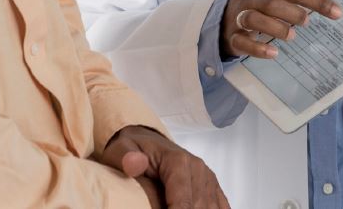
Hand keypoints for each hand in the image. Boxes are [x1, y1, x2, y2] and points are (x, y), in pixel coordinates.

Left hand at [100, 125, 229, 207]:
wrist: (146, 139)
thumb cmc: (132, 148)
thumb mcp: (120, 150)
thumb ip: (126, 157)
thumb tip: (135, 164)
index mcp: (178, 161)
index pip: (183, 203)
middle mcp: (198, 169)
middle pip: (199, 208)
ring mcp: (208, 178)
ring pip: (211, 208)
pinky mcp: (212, 187)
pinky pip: (222, 206)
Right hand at [221, 0, 342, 58]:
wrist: (221, 17)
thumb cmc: (254, 4)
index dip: (317, 1)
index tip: (336, 13)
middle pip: (271, 2)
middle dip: (292, 12)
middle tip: (307, 22)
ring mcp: (240, 18)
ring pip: (254, 19)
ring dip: (275, 27)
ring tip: (291, 36)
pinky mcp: (233, 37)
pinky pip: (243, 42)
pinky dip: (258, 49)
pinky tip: (273, 53)